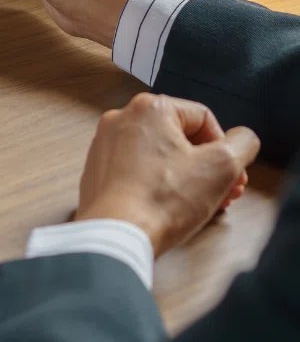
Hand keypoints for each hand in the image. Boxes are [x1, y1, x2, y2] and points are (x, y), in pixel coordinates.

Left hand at [76, 93, 259, 255]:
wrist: (116, 233)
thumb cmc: (161, 200)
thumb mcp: (221, 167)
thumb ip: (241, 144)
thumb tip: (242, 139)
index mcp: (150, 108)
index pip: (203, 118)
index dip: (225, 148)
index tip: (231, 173)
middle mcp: (123, 117)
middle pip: (179, 136)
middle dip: (207, 165)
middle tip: (223, 190)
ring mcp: (106, 143)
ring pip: (158, 153)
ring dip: (185, 175)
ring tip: (200, 202)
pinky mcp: (98, 168)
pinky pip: (137, 169)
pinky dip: (157, 183)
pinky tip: (170, 207)